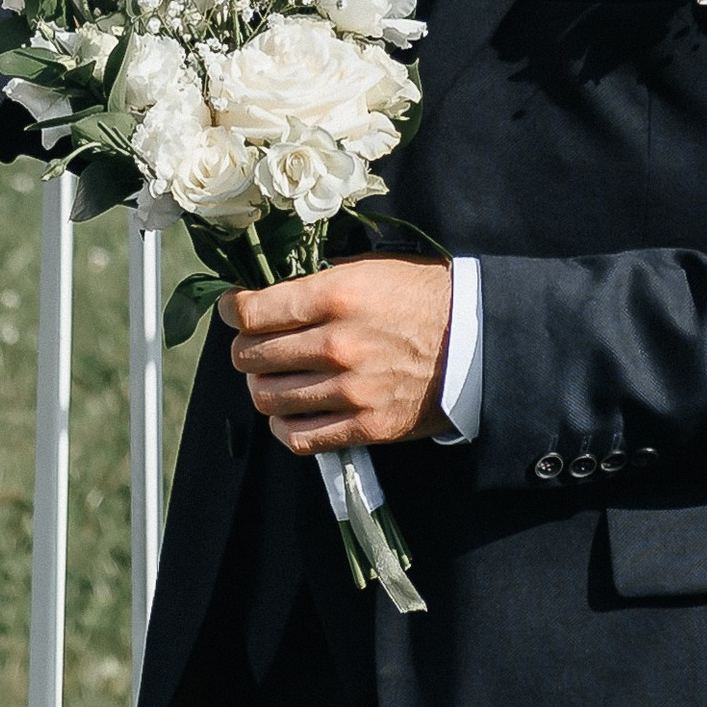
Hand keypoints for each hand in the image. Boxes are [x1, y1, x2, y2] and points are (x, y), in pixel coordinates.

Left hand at [228, 258, 454, 454]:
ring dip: (261, 387)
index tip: (232, 312)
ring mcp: (351, 390)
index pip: (251, 313)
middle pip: (251, 357)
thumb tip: (266, 295)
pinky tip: (290, 412)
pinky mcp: (366, 426)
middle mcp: (337, 345)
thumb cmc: (420, 296)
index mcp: (335, 297)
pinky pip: (299, 438)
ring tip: (272, 378)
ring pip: (268, 398)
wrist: (476, 340)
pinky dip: (284, 426)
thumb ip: (316, 283)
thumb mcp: (367, 268)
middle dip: (244, 350)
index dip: (231, 312)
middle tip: (254, 345)